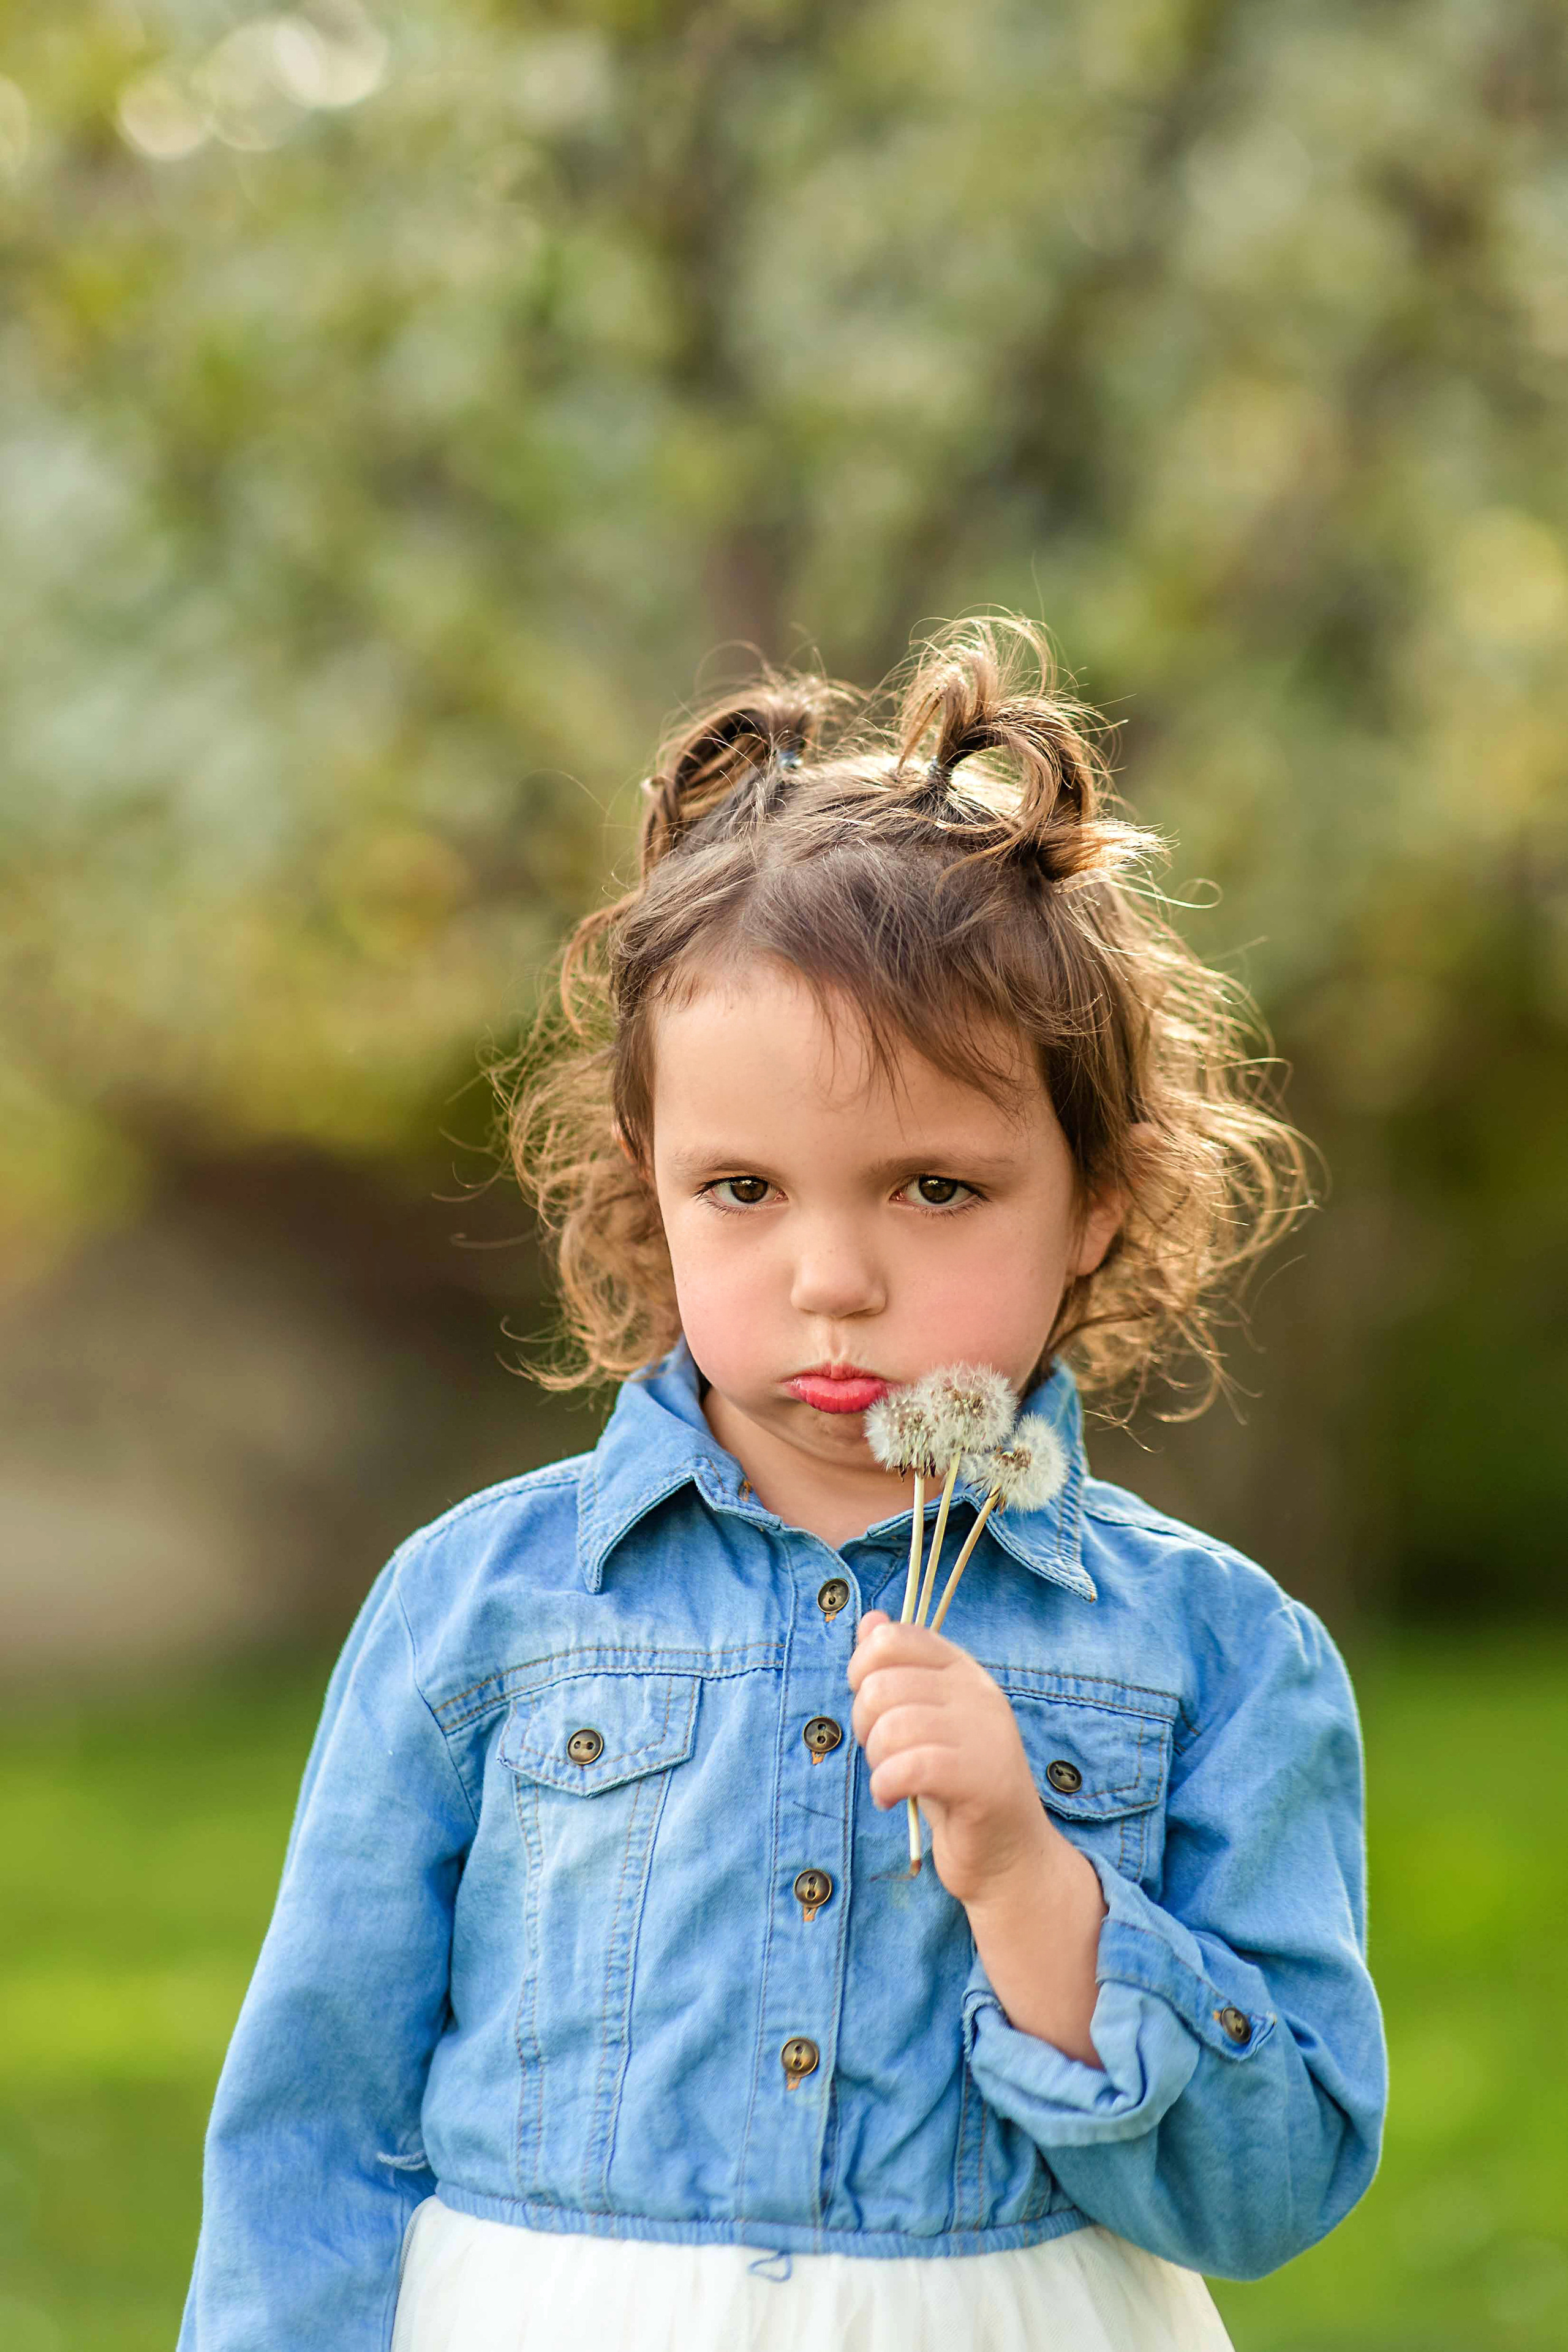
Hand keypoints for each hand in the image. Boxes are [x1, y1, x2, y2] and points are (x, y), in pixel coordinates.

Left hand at [848, 1610, 1107, 2065]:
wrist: (1008, 1857)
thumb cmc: (956, 1787)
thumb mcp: (923, 1720)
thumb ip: (898, 1670)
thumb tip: (869, 1620)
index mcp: (962, 1670)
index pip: (893, 1637)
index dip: (861, 1669)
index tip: (871, 1707)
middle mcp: (977, 1692)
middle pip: (881, 1683)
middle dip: (864, 1724)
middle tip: (882, 1754)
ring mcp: (985, 1734)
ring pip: (891, 1726)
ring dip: (876, 1759)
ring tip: (891, 1777)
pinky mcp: (982, 1779)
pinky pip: (910, 1766)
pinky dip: (886, 1785)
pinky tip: (891, 1798)